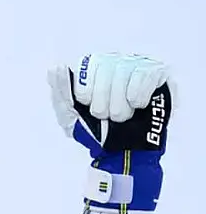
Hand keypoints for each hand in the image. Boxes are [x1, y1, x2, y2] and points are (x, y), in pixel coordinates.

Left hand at [47, 52, 171, 153]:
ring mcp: (135, 65)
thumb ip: (60, 92)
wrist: (125, 151)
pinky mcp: (157, 73)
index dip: (84, 92)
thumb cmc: (96, 131)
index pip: (84, 66)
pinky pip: (145, 74)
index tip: (88, 106)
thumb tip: (56, 67)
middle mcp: (112, 62)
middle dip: (102, 101)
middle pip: (104, 67)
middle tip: (106, 116)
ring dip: (120, 102)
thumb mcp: (69, 116)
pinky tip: (138, 106)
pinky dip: (138, 95)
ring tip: (122, 116)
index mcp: (89, 68)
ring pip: (124, 70)